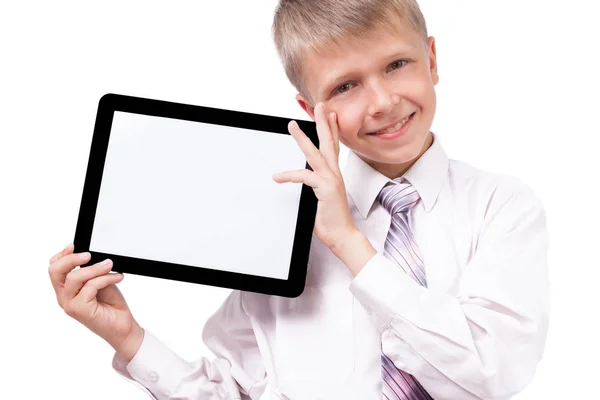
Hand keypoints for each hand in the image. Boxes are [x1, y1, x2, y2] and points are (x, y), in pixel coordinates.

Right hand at [48, 244, 143, 361]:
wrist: (123, 326)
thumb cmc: (111, 304)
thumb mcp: (100, 281)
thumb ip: (92, 270)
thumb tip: (93, 254)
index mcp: (66, 289)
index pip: (54, 268)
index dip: (63, 254)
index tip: (76, 245)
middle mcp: (64, 297)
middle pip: (55, 271)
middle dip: (71, 258)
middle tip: (89, 255)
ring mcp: (70, 304)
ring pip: (74, 277)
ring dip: (95, 268)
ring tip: (110, 265)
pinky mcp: (80, 310)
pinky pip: (90, 286)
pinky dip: (105, 278)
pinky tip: (117, 278)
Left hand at [272, 102, 356, 250]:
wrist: (342, 235)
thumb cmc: (331, 219)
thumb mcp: (321, 197)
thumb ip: (314, 186)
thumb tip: (303, 181)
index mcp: (334, 174)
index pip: (333, 146)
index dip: (331, 129)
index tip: (330, 114)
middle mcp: (334, 173)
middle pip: (328, 142)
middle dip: (323, 122)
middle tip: (320, 106)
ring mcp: (331, 180)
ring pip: (315, 153)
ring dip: (303, 138)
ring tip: (292, 125)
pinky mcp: (326, 189)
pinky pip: (304, 177)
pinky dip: (289, 175)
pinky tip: (277, 176)